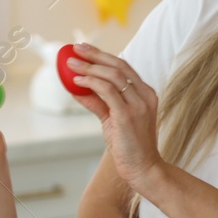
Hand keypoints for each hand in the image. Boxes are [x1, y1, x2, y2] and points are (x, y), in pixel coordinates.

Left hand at [66, 44, 164, 192]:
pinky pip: (107, 92)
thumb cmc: (130, 146)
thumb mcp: (113, 120)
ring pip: (113, 75)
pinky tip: (77, 81)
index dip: (103, 55)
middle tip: (75, 49)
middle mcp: (145, 96)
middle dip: (95, 55)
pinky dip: (91, 83)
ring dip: (89, 67)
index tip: (85, 49)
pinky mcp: (127, 116)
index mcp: (146, 94)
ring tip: (71, 64)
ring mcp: (138, 105)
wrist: (144, 168)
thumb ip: (98, 103)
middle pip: (118, 66)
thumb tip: (77, 89)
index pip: (123, 67)